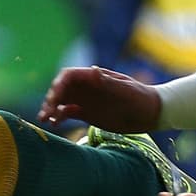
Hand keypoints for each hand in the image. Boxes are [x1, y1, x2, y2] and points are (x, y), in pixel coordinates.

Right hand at [39, 65, 159, 129]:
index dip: (58, 84)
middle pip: (61, 89)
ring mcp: (85, 100)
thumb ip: (108, 82)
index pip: (69, 76)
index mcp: (94, 78)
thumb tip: (92, 70)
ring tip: (44, 120)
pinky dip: (58, 117)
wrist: (151, 113)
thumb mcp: (125, 90)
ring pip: (61, 102)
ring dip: (51, 109)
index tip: (54, 97)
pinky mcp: (87, 114)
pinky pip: (67, 113)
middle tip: (46, 113)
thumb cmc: (140, 98)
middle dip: (51, 99)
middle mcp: (86, 88)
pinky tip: (54, 124)